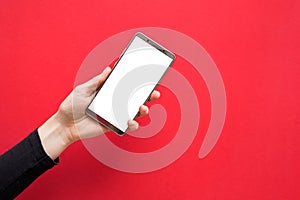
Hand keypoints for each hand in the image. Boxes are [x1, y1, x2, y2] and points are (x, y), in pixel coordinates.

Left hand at [38, 67, 159, 159]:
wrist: (65, 125)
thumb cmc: (71, 106)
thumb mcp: (83, 89)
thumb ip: (97, 81)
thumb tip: (109, 69)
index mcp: (108, 92)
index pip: (126, 86)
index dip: (137, 83)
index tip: (148, 78)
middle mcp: (114, 103)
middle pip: (134, 99)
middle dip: (147, 96)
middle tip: (155, 93)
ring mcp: (114, 115)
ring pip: (134, 113)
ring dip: (143, 110)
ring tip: (143, 107)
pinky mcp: (112, 125)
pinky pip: (126, 125)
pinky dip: (132, 124)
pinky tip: (131, 120)